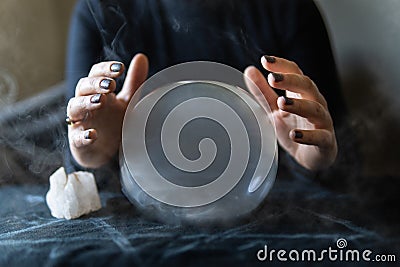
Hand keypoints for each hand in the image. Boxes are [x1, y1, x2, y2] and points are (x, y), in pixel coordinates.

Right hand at [67, 54, 148, 167]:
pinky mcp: (78, 142)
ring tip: (100, 100)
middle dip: (96, 83)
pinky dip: (83, 136)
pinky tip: (93, 134)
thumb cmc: (113, 121)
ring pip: (74, 108)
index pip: (96, 73)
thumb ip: (133, 81)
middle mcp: (85, 104)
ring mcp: (80, 122)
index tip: (121, 69)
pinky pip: (77, 138)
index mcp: (97, 91)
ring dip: (86, 103)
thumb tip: (140, 56)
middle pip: (83, 87)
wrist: (107, 152)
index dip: (105, 69)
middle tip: (111, 84)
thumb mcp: (126, 100)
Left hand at [245, 56, 336, 170]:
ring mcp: (322, 122)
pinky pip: (320, 137)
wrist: (311, 156)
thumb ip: (263, 92)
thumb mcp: (275, 110)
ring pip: (315, 109)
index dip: (282, 65)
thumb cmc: (295, 128)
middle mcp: (315, 103)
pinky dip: (308, 136)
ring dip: (298, 105)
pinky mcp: (325, 142)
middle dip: (290, 81)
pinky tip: (294, 135)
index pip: (295, 72)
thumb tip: (249, 70)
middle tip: (273, 78)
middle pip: (307, 86)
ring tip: (281, 103)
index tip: (265, 60)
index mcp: (302, 93)